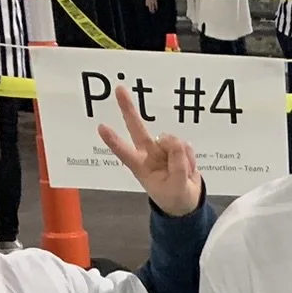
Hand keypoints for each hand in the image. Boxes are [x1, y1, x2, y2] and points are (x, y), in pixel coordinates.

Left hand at [96, 89, 202, 216]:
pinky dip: (190, 159)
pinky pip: (185, 146)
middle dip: (128, 108)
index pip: (125, 152)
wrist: (188, 203)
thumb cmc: (175, 198)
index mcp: (141, 167)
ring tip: (183, 175)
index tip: (101, 127)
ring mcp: (162, 148)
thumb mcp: (177, 187)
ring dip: (183, 158)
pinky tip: (187, 169)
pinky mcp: (176, 147)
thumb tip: (175, 141)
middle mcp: (148, 153)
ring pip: (173, 141)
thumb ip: (177, 165)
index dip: (114, 141)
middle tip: (119, 89)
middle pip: (137, 127)